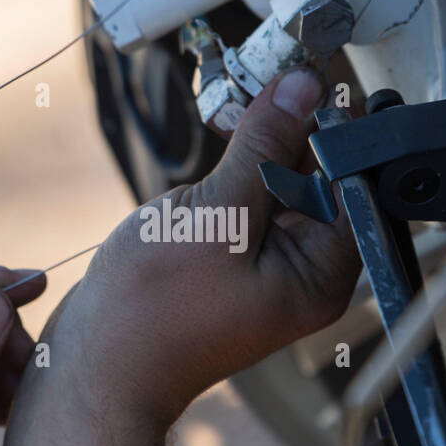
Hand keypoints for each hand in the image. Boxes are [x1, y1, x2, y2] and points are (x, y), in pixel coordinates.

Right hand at [48, 68, 359, 426]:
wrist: (94, 368)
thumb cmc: (151, 314)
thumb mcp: (217, 215)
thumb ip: (265, 147)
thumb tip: (301, 89)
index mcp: (321, 273)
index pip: (351, 180)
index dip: (332, 124)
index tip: (306, 77)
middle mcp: (303, 271)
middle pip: (318, 178)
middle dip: (292, 127)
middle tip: (260, 82)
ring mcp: (265, 266)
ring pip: (278, 182)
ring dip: (259, 140)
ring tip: (231, 107)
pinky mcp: (229, 259)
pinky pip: (247, 200)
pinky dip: (235, 166)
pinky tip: (218, 139)